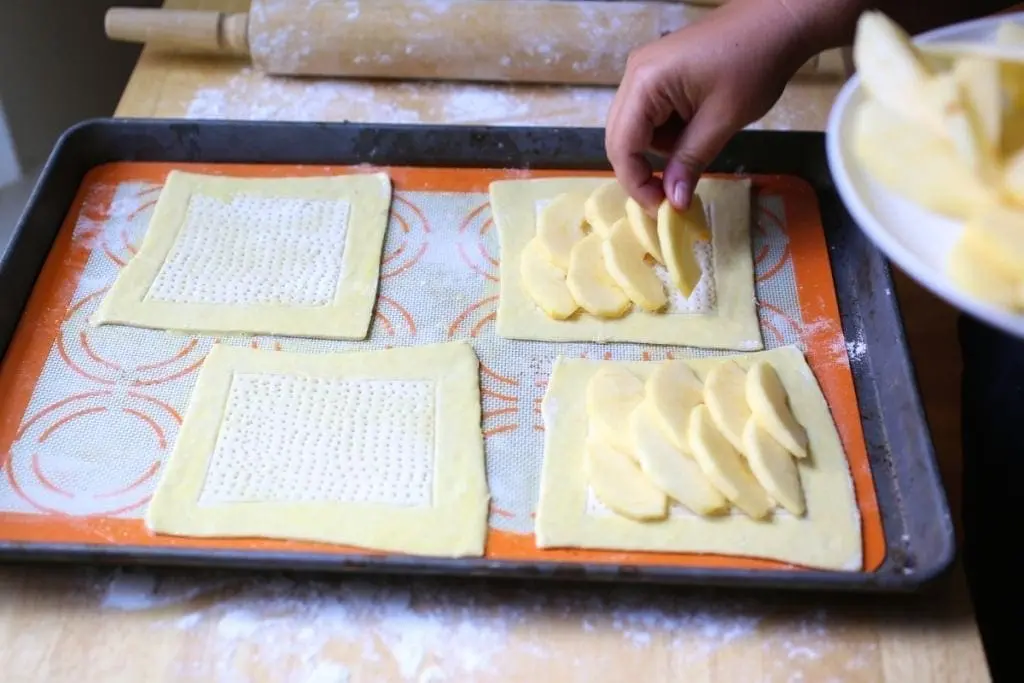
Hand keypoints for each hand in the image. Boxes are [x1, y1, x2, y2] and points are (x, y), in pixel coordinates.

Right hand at [605, 0, 813, 212]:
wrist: (779, 20)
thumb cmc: (755, 64)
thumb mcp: (722, 120)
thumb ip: (690, 161)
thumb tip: (673, 203)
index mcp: (645, 82)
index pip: (621, 146)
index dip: (637, 183)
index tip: (663, 209)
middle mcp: (634, 75)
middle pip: (620, 138)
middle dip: (642, 171)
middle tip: (671, 197)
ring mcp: (646, 71)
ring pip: (635, 129)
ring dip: (659, 151)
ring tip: (696, 151)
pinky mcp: (660, 73)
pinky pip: (651, 115)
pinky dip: (668, 134)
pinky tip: (696, 131)